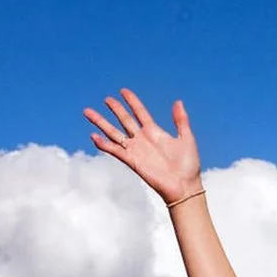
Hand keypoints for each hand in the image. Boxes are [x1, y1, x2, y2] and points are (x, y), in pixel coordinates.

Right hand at [83, 87, 202, 202]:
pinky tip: (93, 136)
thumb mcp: (187, 138)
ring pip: (114, 133)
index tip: (123, 91)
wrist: (184, 186)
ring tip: (88, 112)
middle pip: (124, 120)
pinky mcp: (132, 161)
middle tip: (106, 99)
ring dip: (101, 123)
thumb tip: (178, 102)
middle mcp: (142, 139)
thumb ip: (181, 120)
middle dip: (115, 109)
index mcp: (154, 132)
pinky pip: (115, 151)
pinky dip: (104, 144)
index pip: (139, 112)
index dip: (132, 101)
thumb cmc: (188, 165)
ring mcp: (135, 150)